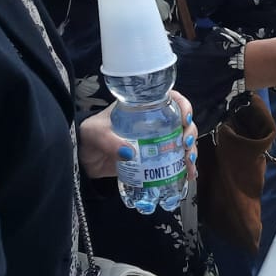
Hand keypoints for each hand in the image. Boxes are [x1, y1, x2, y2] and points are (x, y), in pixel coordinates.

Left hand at [79, 92, 198, 180]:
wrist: (84, 160)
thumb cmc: (89, 137)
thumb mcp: (94, 133)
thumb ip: (108, 141)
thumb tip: (129, 153)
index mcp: (142, 108)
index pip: (170, 99)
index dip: (183, 106)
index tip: (185, 119)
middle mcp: (154, 122)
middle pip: (182, 122)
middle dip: (190, 133)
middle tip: (185, 146)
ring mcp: (157, 142)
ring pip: (182, 142)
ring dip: (191, 152)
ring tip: (188, 165)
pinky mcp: (156, 159)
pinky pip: (175, 161)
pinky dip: (185, 168)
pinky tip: (190, 175)